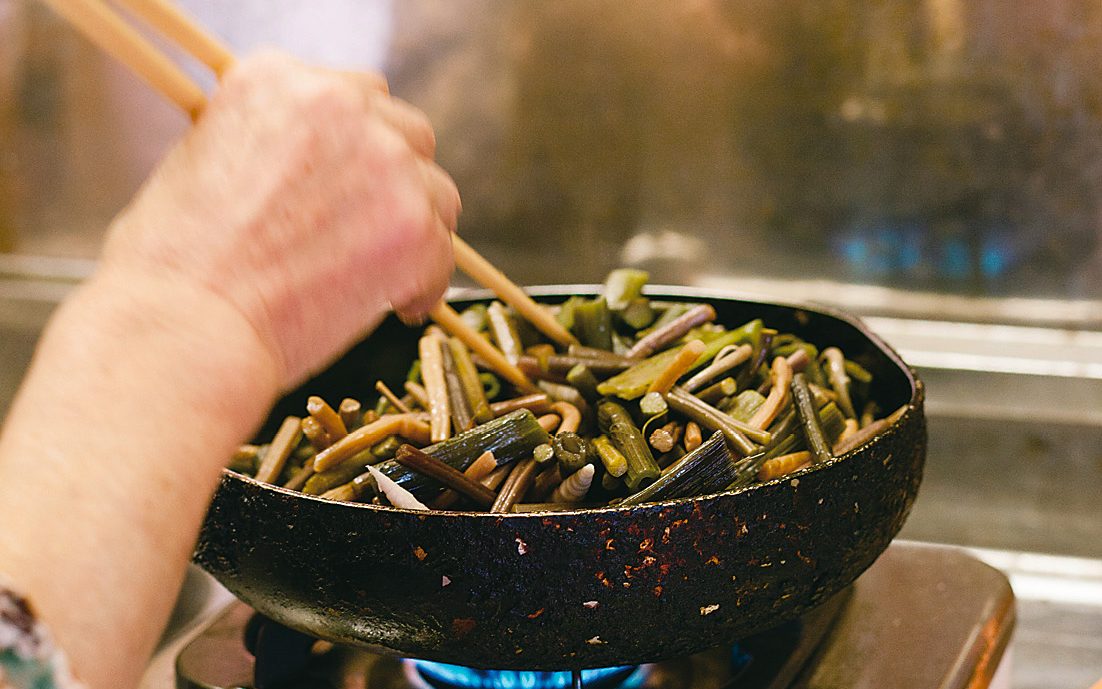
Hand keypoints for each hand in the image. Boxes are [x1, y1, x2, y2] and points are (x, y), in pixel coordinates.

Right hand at [103, 50, 460, 386]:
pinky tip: (391, 306)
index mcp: (279, 80)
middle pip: (406, 134)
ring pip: (435, 193)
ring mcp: (385, 164)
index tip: (352, 185)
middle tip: (372, 231)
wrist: (187, 325)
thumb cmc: (176, 264)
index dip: (356, 148)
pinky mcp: (415, 227)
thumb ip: (274, 142)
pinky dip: (424, 284)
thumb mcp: (204, 158)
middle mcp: (338, 105)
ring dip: (415, 231)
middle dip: (395, 183)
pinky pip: (444, 255)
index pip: (355, 96)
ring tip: (379, 275)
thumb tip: (319, 164)